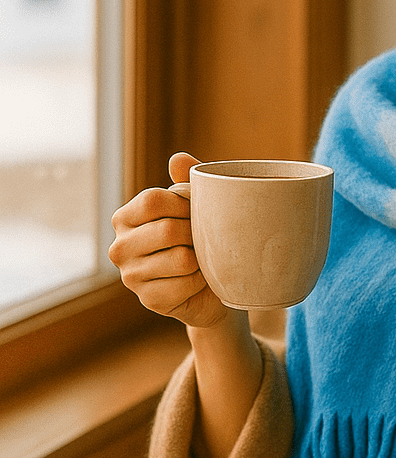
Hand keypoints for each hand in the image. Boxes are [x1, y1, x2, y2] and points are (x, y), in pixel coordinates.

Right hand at [108, 152, 229, 329]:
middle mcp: (120, 247)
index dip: (186, 202)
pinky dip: (201, 282)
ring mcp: (130, 276)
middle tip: (205, 239)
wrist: (214, 285)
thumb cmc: (202, 238)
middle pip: (168, 229)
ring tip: (202, 259)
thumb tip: (178, 158)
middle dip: (197, 233)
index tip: (199, 210)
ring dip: (202, 259)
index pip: (153, 200)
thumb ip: (189, 181)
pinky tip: (199, 281)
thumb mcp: (197, 206)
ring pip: (181, 259)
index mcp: (126, 217)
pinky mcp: (148, 300)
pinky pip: (186, 284)